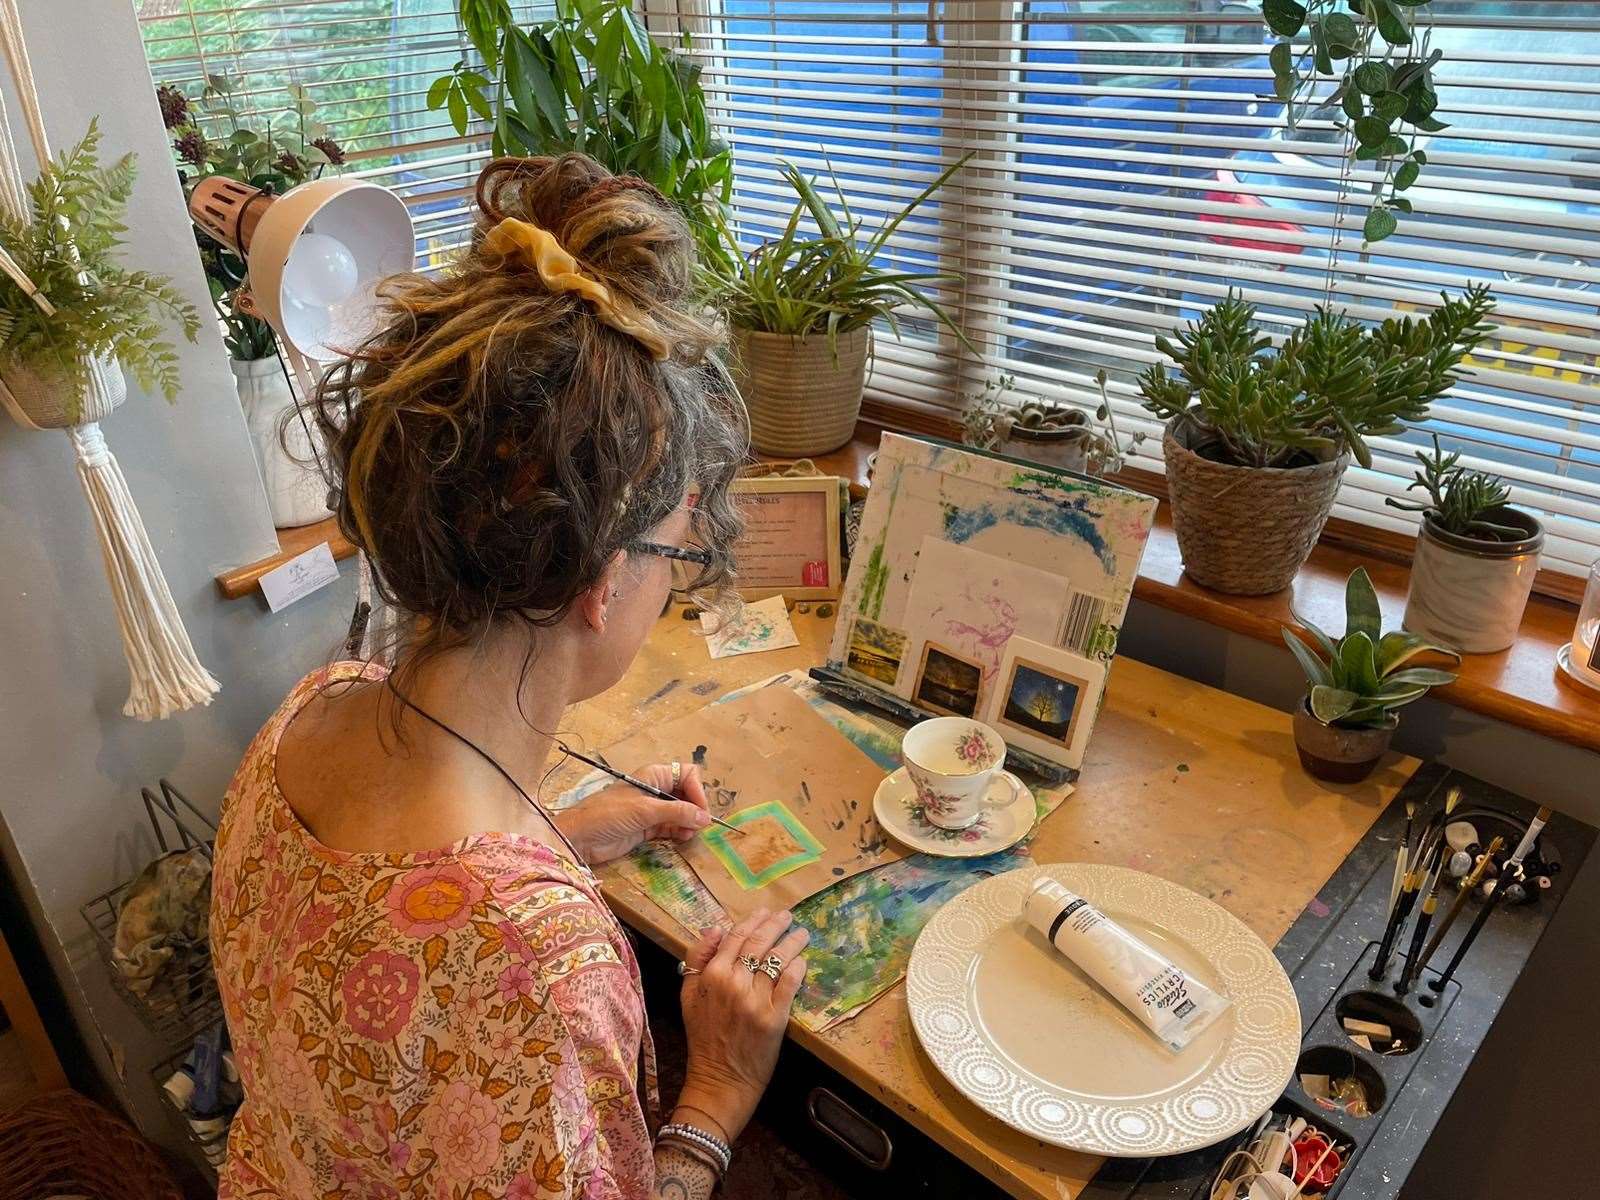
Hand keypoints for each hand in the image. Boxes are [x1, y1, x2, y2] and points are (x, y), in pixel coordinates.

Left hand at [557, 763, 710, 863]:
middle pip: (687, 794)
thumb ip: (676, 812)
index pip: (687, 774)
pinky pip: (672, 827)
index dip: (697, 790)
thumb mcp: (644, 810)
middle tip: (699, 825)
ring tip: (689, 834)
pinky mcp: (647, 828)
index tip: (701, 810)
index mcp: (654, 775)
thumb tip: (705, 817)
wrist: (581, 837)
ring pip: (681, 812)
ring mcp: (652, 810)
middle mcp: (655, 790)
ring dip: (689, 822)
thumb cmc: (608, 814)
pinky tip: (683, 837)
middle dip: (695, 808)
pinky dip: (680, 831)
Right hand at [675, 909, 807, 1141]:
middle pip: (759, 944)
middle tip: (787, 916)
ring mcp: (756, 1000)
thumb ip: (697, 958)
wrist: (719, 1080)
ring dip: (792, 942)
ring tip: (801, 933)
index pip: (735, 937)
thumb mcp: (688, 995)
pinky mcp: (775, 1017)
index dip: (752, 921)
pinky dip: (798, 968)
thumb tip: (715, 928)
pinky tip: (803, 960)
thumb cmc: (703, 1037)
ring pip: (777, 960)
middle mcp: (734, 983)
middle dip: (775, 925)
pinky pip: (789, 984)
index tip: (764, 912)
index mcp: (712, 975)